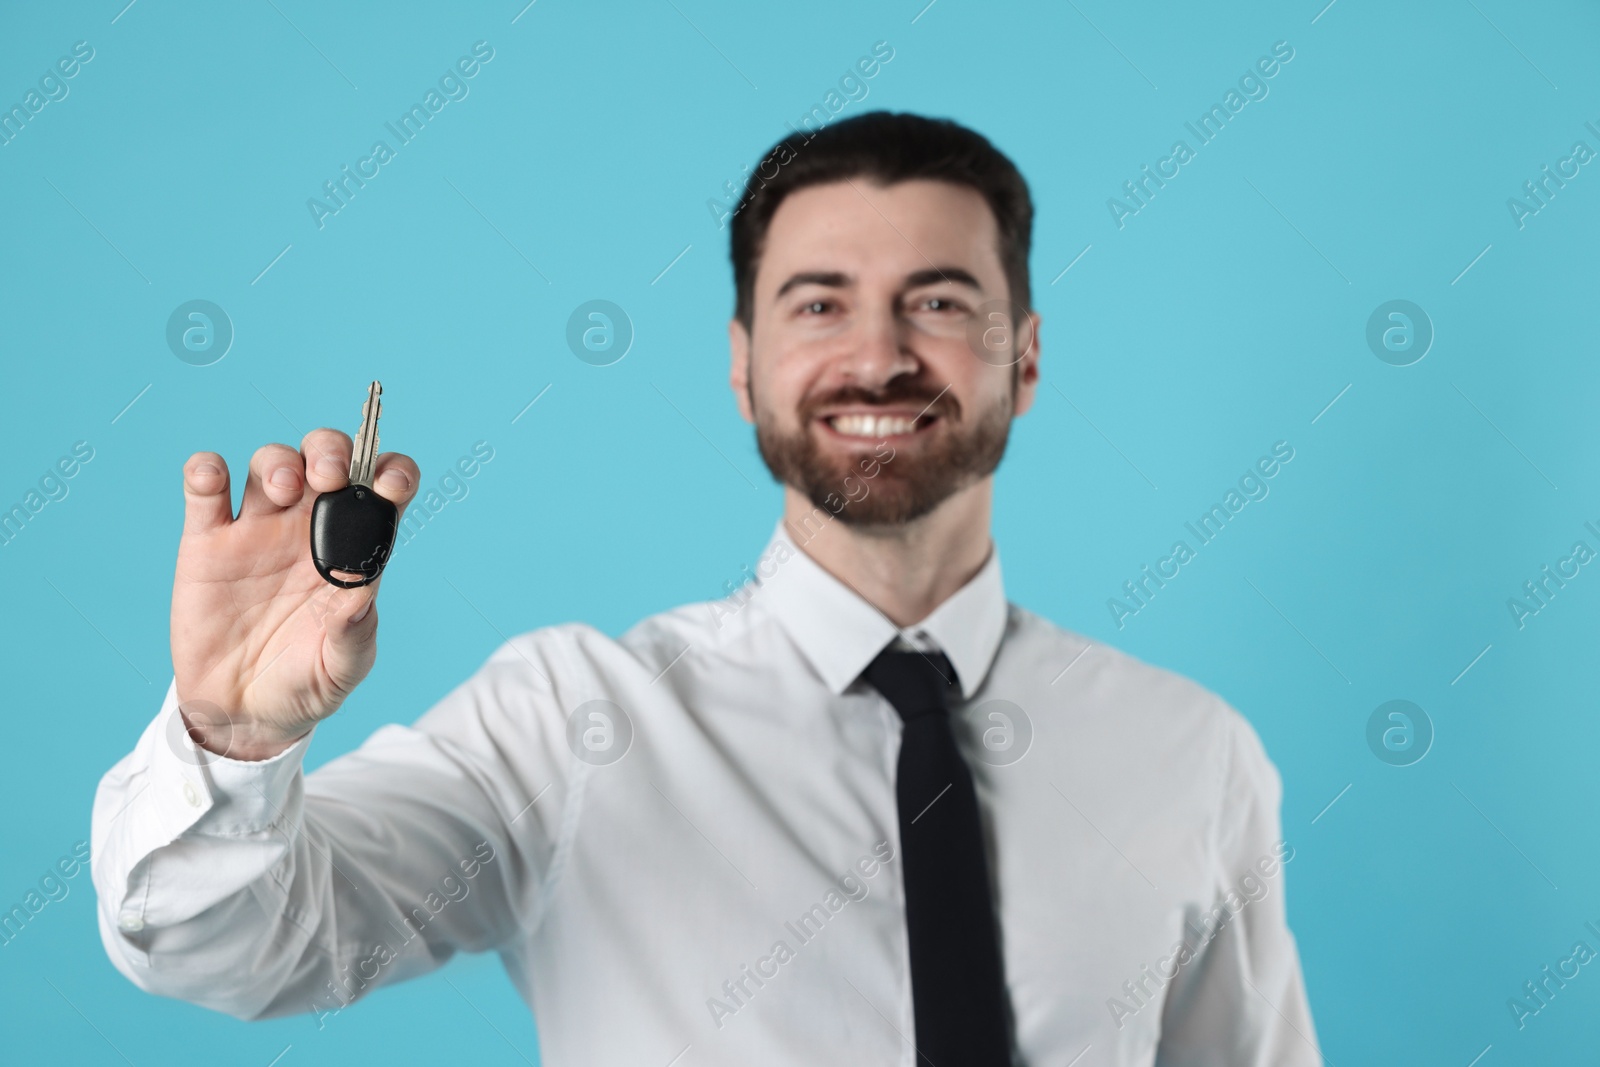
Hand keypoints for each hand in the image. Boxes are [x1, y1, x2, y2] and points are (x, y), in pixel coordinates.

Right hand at [170, 429, 419, 760]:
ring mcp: (258, 530)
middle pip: (325, 458)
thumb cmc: (305, 684)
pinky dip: (205, 469)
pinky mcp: (207, 543)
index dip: (392, 473)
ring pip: (271, 462)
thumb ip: (355, 636)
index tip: (388, 486)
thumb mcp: (341, 670)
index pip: (383, 488)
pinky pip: (205, 488)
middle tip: (329, 478)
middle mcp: (309, 528)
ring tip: (282, 488)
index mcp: (354, 549)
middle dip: (331, 451)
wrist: (241, 713)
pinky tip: (210, 479)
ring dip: (278, 459)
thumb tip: (362, 599)